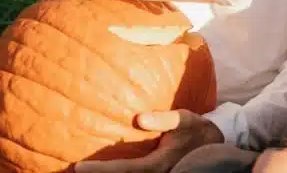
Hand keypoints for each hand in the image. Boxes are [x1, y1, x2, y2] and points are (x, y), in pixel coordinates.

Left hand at [74, 110, 222, 172]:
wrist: (216, 144)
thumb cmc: (197, 130)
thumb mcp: (185, 119)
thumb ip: (164, 119)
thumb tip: (140, 119)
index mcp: (158, 165)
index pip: (124, 171)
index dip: (100, 171)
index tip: (79, 167)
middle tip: (71, 171)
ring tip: (83, 171)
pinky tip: (104, 170)